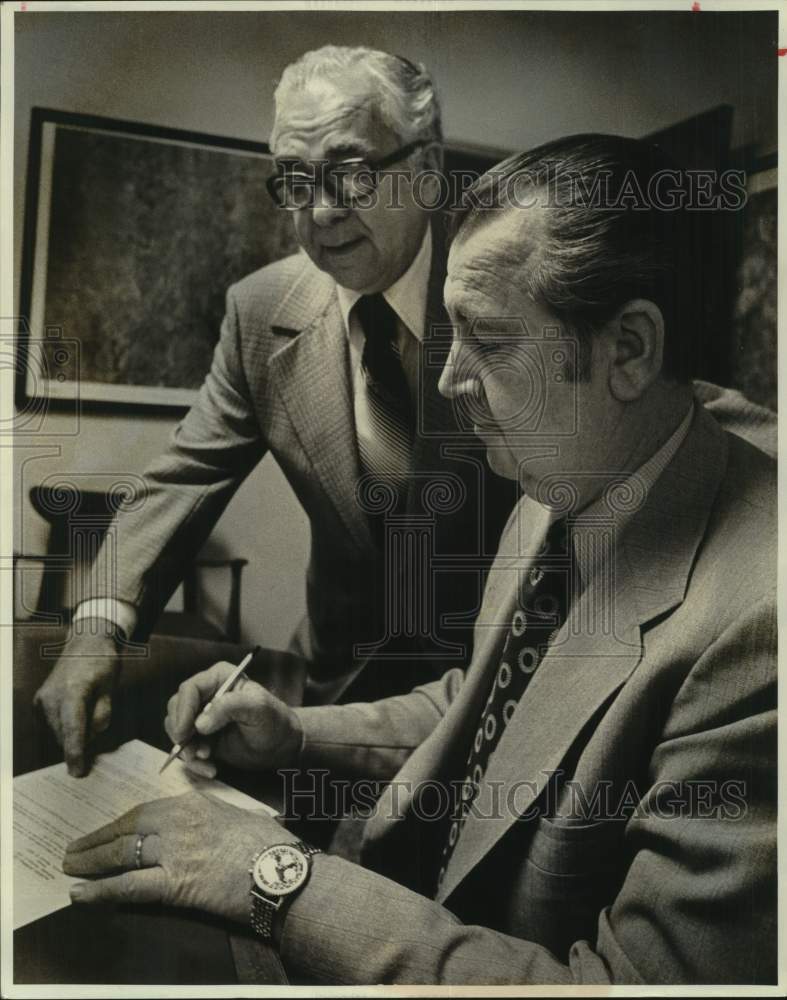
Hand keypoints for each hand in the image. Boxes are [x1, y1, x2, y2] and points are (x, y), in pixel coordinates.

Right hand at [33, 623, 119, 776]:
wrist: (85, 643)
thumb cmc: (102, 664)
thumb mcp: (111, 689)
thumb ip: (102, 714)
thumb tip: (91, 736)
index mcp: (74, 691)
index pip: (73, 729)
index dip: (76, 752)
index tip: (78, 772)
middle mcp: (52, 695)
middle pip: (64, 733)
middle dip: (79, 741)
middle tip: (96, 729)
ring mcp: (43, 698)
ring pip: (57, 731)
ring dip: (71, 732)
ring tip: (87, 710)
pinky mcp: (39, 700)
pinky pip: (52, 723)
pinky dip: (64, 725)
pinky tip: (75, 711)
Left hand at [62, 791, 294, 922]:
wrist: (286, 873)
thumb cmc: (271, 848)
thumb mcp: (239, 818)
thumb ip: (214, 819)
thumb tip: (204, 829)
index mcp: (195, 803)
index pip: (144, 812)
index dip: (118, 825)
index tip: (104, 833)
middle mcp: (180, 822)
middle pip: (126, 830)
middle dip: (96, 842)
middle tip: (74, 851)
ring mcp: (176, 852)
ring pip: (121, 854)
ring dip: (91, 862)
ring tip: (71, 868)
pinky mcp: (177, 884)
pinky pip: (129, 887)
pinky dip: (100, 890)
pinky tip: (81, 894)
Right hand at [164, 661, 302, 778]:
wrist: (280, 745)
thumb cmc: (274, 720)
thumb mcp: (259, 709)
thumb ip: (231, 707)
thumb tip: (200, 723)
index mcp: (219, 678)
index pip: (190, 689)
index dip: (183, 710)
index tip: (185, 731)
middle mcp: (206, 694)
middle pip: (176, 708)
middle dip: (180, 732)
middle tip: (192, 751)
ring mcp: (201, 716)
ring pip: (177, 730)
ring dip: (187, 750)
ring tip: (207, 760)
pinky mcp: (200, 737)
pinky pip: (185, 748)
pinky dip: (194, 761)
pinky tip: (211, 768)